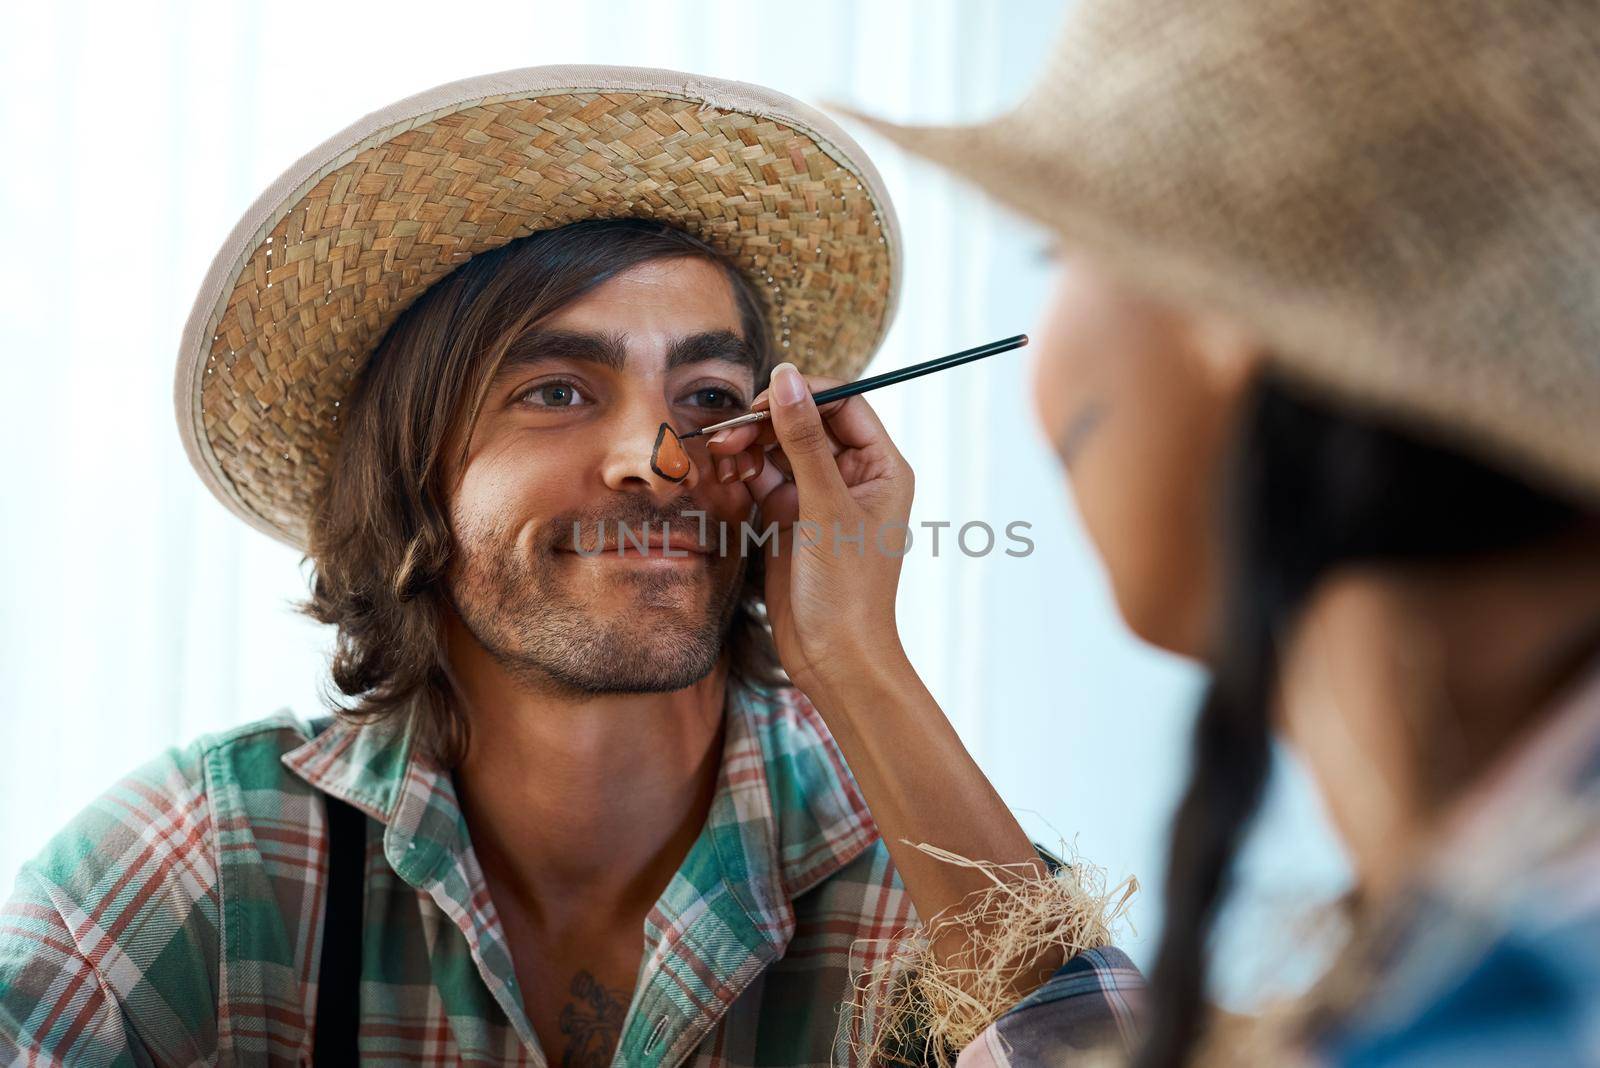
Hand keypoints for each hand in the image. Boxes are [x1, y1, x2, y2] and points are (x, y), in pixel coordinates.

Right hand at [706, 362, 913, 697]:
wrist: (833, 658)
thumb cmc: (848, 589)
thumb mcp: (824, 507)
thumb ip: (804, 440)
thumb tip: (786, 377)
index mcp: (882, 467)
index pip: (844, 404)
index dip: (802, 395)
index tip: (760, 400)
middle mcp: (853, 477)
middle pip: (806, 424)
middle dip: (766, 423)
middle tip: (727, 434)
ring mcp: (819, 498)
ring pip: (779, 451)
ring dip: (749, 448)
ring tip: (722, 457)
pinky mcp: (790, 520)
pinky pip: (764, 480)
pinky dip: (743, 474)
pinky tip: (726, 477)